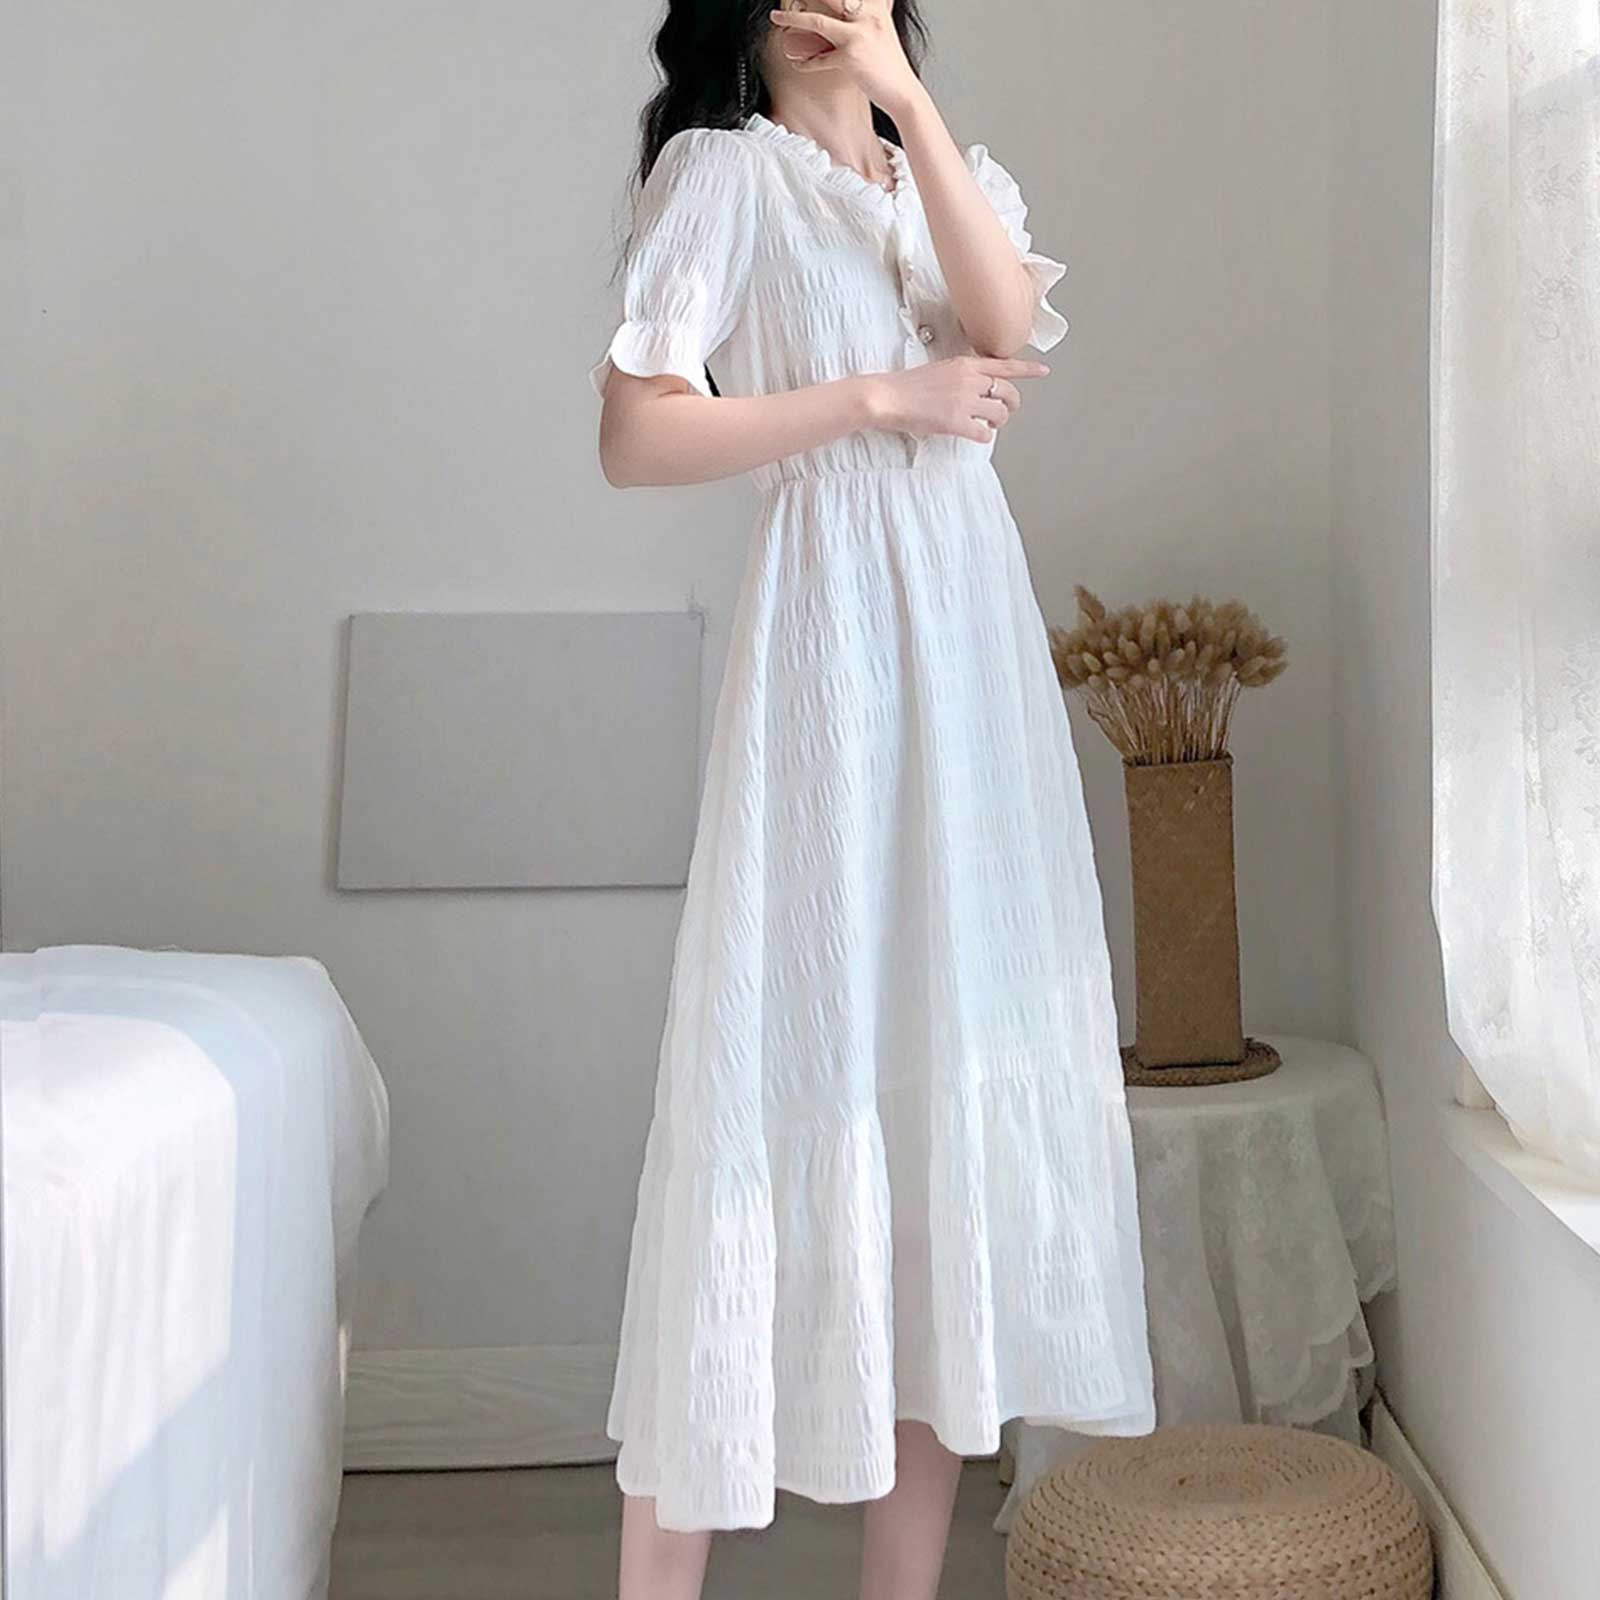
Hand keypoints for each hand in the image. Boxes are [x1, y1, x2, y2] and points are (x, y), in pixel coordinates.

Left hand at [768, 1, 924, 118]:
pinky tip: (798, 62)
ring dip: (791, 19)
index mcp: (875, 6)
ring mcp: (859, 35)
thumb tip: (847, 11)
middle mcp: (868, 15)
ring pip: (817, 22)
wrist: (904, 93)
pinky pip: (820, 58)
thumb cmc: (890, 67)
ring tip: (776, 17)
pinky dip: (807, 61)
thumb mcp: (881, 32)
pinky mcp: (850, 57)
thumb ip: (865, 18)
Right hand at [861, 356, 1048, 441]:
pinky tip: (975, 434)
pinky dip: (984, 436)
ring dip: (998, 422)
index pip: (1004, 365)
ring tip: (987, 425)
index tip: (1043, 371)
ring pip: (1000, 414)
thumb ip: (961, 376)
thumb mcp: (939, 369)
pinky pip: (984, 434)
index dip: (1027, 369)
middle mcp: (969, 380)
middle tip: (1004, 413)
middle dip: (1011, 405)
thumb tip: (976, 390)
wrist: (887, 396)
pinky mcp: (956, 422)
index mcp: (965, 364)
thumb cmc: (907, 386)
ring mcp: (964, 401)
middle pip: (1008, 393)